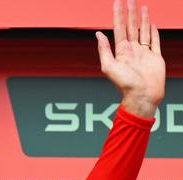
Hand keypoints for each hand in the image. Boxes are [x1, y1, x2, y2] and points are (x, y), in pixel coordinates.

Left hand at [96, 0, 165, 117]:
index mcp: (121, 51)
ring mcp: (144, 53)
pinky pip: (154, 41)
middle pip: (131, 26)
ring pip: (143, 31)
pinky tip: (151, 24)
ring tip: (142, 6)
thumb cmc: (125, 85)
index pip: (119, 28)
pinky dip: (153, 32)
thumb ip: (104, 50)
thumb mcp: (109, 67)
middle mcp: (132, 50)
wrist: (143, 96)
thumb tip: (98, 34)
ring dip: (142, 18)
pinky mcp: (155, 57)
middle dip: (130, 12)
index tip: (117, 2)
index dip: (118, 15)